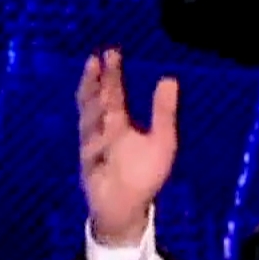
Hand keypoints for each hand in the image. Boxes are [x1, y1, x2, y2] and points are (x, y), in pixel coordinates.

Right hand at [78, 48, 178, 246]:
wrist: (127, 207)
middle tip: (97, 59)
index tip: (110, 52)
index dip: (111, 73)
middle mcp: (102, 129)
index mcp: (118, 121)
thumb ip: (163, 112)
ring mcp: (92, 146)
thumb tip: (169, 78)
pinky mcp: (89, 164)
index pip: (112, 92)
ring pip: (89, 120)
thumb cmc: (145, 174)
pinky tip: (100, 131)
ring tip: (97, 86)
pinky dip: (94, 140)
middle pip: (96, 101)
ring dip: (92, 104)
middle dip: (96, 82)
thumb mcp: (162, 140)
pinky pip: (91, 149)